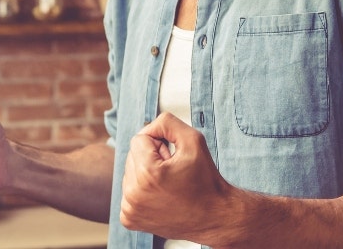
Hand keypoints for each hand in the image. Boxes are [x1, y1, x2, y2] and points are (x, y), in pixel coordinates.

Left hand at [121, 113, 238, 241]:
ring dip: (146, 174)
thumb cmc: (206, 180)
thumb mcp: (194, 140)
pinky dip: (142, 191)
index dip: (159, 144)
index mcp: (147, 174)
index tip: (173, 158)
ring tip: (168, 186)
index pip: (138, 139)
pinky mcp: (129, 219)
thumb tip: (149, 126)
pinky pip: (128, 192)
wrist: (214, 217)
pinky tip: (160, 197)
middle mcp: (134, 194)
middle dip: (151, 159)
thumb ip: (168, 122)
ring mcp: (130, 209)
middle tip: (173, 173)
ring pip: (129, 173)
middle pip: (132, 156)